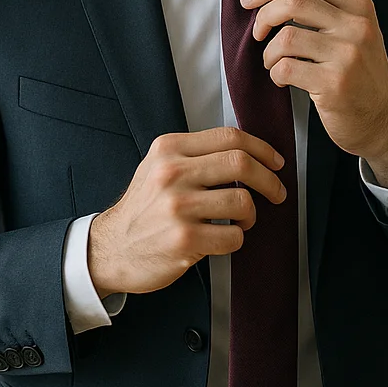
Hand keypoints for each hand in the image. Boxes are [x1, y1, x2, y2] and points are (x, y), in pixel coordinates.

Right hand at [87, 126, 286, 297]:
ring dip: (251, 215)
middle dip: (269, 179)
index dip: (262, 148)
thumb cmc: (143, 208)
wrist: (110, 249)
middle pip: (241, 163)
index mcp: (169, 148)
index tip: (276, 162)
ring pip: (242, 202)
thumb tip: (247, 152)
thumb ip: (194, 154)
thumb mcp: (158, 166)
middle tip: (278, 192)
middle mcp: (172, 173)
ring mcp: (177, 207)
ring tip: (241, 221)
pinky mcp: (183, 240)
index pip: (229, 137)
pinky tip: (222, 239)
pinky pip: (233, 236)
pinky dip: (236, 239)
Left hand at [241, 0, 387, 184]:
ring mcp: (348, 55)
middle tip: (258, 33)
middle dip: (264, 16)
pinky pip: (286, 68)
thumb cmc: (361, 76)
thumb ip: (324, 12)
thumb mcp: (354, 33)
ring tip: (275, 63)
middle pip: (294, 1)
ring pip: (286, 38)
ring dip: (269, 53)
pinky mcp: (335, 84)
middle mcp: (356, 27)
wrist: (385, 121)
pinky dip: (276, 74)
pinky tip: (283, 80)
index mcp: (358, 7)